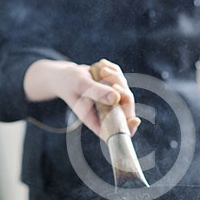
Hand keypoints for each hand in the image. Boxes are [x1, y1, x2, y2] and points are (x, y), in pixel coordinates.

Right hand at [24, 58, 140, 138]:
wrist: (64, 75)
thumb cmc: (69, 83)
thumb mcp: (81, 85)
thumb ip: (97, 92)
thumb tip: (116, 98)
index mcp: (97, 120)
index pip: (117, 131)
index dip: (128, 128)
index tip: (135, 120)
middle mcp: (106, 113)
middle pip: (126, 107)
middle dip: (121, 90)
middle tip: (109, 78)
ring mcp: (111, 101)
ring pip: (125, 91)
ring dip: (115, 77)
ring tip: (100, 70)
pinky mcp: (113, 89)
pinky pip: (121, 79)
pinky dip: (113, 70)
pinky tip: (100, 67)